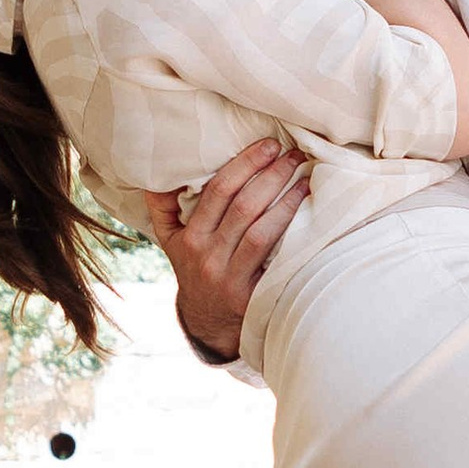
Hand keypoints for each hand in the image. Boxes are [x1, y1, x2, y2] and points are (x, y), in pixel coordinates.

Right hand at [148, 140, 310, 360]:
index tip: (269, 145)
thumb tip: (158, 170)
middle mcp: (209, 257)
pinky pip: (276, 261)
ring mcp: (231, 278)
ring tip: (305, 179)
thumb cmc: (194, 268)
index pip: (218, 192)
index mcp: (190, 238)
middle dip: (271, 176)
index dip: (245, 164)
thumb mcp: (170, 241)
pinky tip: (310, 217)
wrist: (207, 322)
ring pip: (262, 232)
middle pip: (244, 207)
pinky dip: (294, 238)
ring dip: (287, 203)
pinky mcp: (252, 296)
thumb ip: (162, 206)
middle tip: (293, 155)